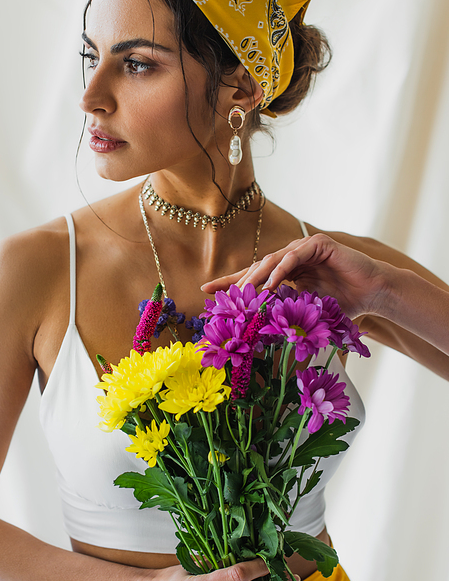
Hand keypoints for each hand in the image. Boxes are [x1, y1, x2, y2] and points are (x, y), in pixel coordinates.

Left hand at [201, 233, 388, 318]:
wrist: (373, 295)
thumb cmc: (344, 305)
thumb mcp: (307, 313)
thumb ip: (286, 317)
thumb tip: (263, 337)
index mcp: (286, 272)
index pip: (254, 277)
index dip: (230, 283)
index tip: (206, 291)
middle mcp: (291, 257)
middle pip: (257, 267)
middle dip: (236, 281)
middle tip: (217, 294)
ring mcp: (304, 248)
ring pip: (272, 260)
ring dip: (256, 277)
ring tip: (243, 294)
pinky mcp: (318, 244)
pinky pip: (294, 257)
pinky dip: (281, 270)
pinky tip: (270, 284)